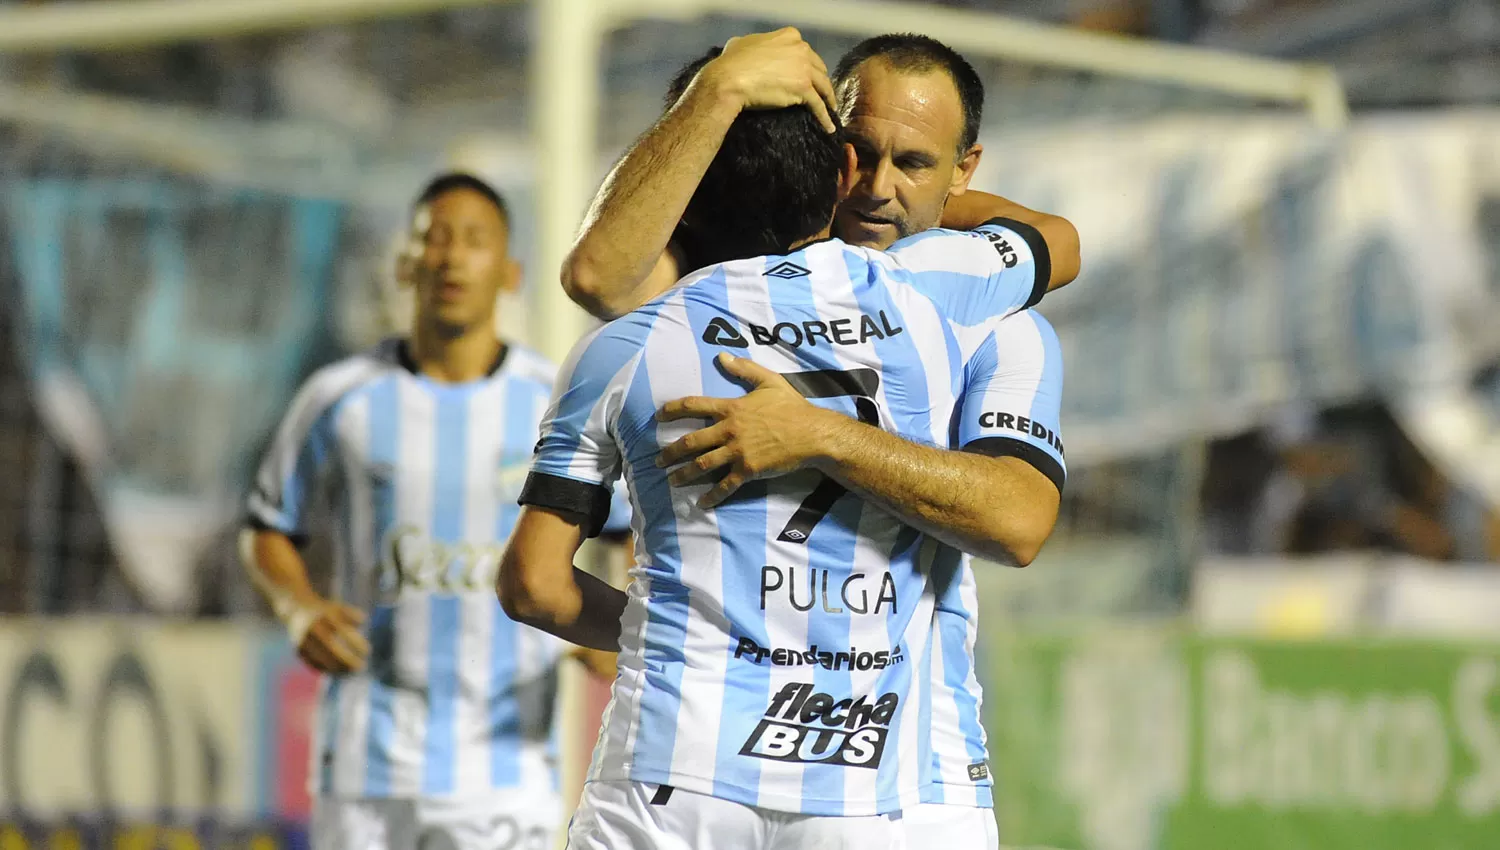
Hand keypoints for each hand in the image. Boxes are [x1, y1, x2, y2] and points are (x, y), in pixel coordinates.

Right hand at [294, 596, 369, 674]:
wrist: (296, 610)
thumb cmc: (325, 611)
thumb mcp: (339, 608)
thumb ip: (352, 614)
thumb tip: (363, 622)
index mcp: (324, 616)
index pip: (343, 631)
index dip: (356, 643)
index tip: (368, 651)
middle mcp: (313, 629)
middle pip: (331, 649)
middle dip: (347, 660)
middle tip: (361, 667)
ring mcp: (304, 641)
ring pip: (321, 659)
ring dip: (338, 668)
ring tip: (351, 672)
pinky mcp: (299, 651)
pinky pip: (313, 664)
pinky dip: (326, 670)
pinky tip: (338, 672)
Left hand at [656, 353, 835, 507]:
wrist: (812, 434)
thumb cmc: (792, 407)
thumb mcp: (769, 381)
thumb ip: (744, 369)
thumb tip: (722, 356)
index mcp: (732, 408)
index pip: (694, 406)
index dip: (673, 410)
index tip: (658, 416)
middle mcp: (730, 430)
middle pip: (691, 441)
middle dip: (670, 452)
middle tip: (658, 460)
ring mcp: (738, 452)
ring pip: (702, 465)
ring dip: (684, 474)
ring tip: (671, 481)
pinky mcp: (748, 470)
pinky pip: (725, 485)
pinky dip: (712, 495)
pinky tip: (701, 503)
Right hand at [699, 28, 837, 133]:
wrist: (730, 79)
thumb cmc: (733, 61)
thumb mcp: (745, 43)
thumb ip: (757, 45)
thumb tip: (751, 51)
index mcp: (789, 36)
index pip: (805, 52)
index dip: (807, 64)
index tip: (807, 73)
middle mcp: (801, 49)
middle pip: (818, 67)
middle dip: (820, 79)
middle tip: (821, 91)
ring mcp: (804, 69)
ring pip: (823, 85)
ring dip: (829, 97)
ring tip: (831, 108)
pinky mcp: (803, 89)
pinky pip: (818, 105)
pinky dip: (825, 117)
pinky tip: (829, 126)